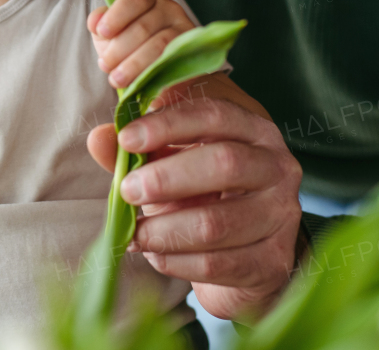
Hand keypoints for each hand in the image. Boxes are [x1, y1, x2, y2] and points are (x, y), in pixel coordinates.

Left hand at [86, 72, 303, 323]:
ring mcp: (281, 216)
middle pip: (224, 162)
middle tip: (127, 190)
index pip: (214, 115)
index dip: (168, 124)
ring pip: (216, 222)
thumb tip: (98, 138)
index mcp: (253, 131)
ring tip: (135, 233)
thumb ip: (136, 151)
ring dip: (163, 230)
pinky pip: (215, 264)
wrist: (245, 258)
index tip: (126, 138)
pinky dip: (174, 261)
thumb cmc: (204, 198)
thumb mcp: (170, 166)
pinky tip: (154, 255)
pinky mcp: (272, 261)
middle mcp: (278, 167)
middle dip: (166, 177)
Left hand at [87, 0, 195, 87]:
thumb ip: (100, 24)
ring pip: (160, 46)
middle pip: (144, 27)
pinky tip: (141, 91)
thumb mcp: (112, 32)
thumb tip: (94, 22)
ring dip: (133, 65)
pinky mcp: (192, 57)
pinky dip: (155, 81)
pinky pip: (173, 69)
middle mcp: (170, 10)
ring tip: (116, 79)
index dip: (116, 15)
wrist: (158, 70)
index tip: (102, 32)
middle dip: (120, 49)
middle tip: (105, 65)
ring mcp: (185, 32)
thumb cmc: (129, 45)